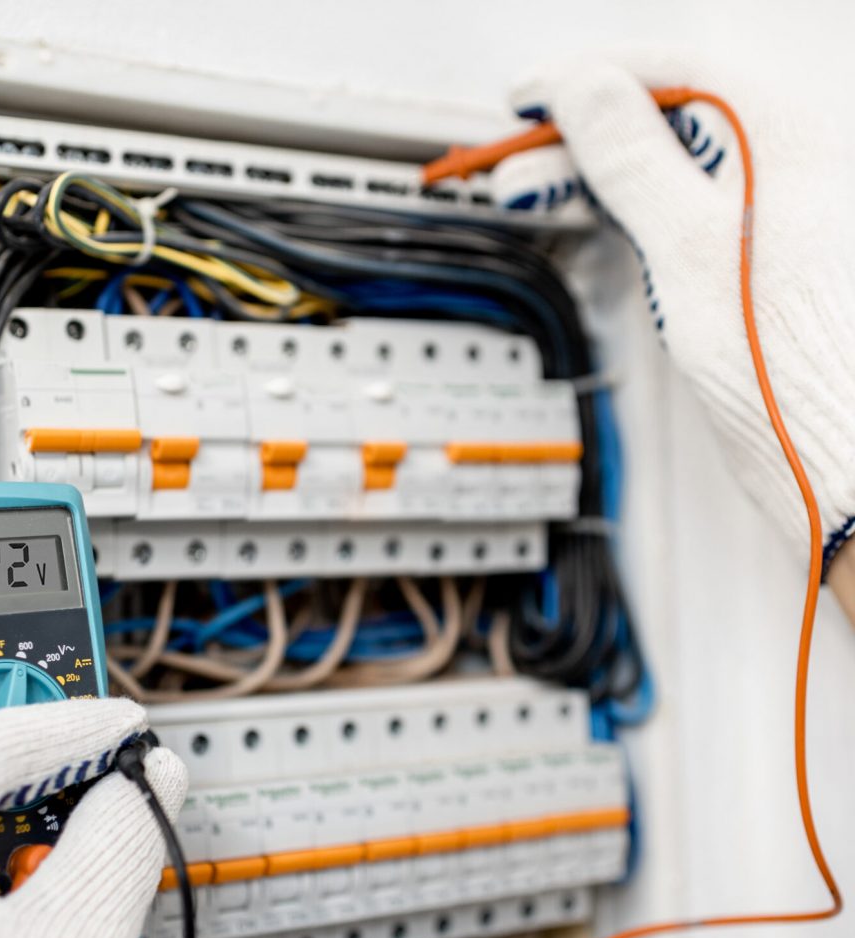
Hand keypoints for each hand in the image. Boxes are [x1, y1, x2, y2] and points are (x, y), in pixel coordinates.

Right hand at [490, 55, 854, 571]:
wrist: (839, 460)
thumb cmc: (788, 372)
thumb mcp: (691, 251)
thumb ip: (637, 162)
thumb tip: (586, 90)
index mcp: (791, 143)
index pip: (681, 73)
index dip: (594, 76)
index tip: (529, 98)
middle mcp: (791, 167)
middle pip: (673, 115)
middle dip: (586, 129)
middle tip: (518, 157)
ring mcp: (773, 214)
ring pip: (674, 160)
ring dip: (602, 167)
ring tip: (538, 187)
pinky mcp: (757, 259)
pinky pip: (685, 202)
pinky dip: (633, 203)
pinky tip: (603, 212)